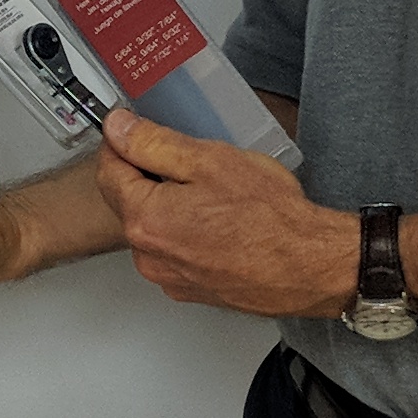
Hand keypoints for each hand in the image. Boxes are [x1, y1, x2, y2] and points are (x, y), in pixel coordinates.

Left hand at [95, 106, 361, 315]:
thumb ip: (154, 143)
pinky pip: (174, 252)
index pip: (107, 171)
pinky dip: (187, 233)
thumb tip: (118, 128)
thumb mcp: (209, 160)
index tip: (134, 129)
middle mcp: (148, 255)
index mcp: (145, 219)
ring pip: (152, 227)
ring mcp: (169, 277)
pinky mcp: (190, 290)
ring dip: (169, 206)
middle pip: (128, 201)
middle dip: (149, 175)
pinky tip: (220, 223)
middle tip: (191, 161)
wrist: (310, 267)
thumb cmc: (270, 218)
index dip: (120, 143)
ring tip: (214, 195)